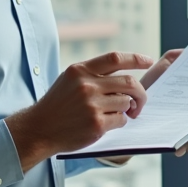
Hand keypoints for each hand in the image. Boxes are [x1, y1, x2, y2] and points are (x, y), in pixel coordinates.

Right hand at [6, 51, 153, 171]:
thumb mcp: (69, 79)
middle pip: (129, 82)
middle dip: (140, 93)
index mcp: (80, 70)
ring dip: (127, 109)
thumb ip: (93, 74)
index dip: (135, 59)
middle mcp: (86, 85)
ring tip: (116, 113)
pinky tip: (107, 123)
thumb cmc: (58, 104)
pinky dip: (120, 121)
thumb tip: (125, 75)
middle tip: (140, 101)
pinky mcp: (96, 124)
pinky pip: (121, 120)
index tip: (148, 61)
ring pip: (126, 102)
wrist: (39, 128)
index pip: (115, 58)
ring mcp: (92, 105)